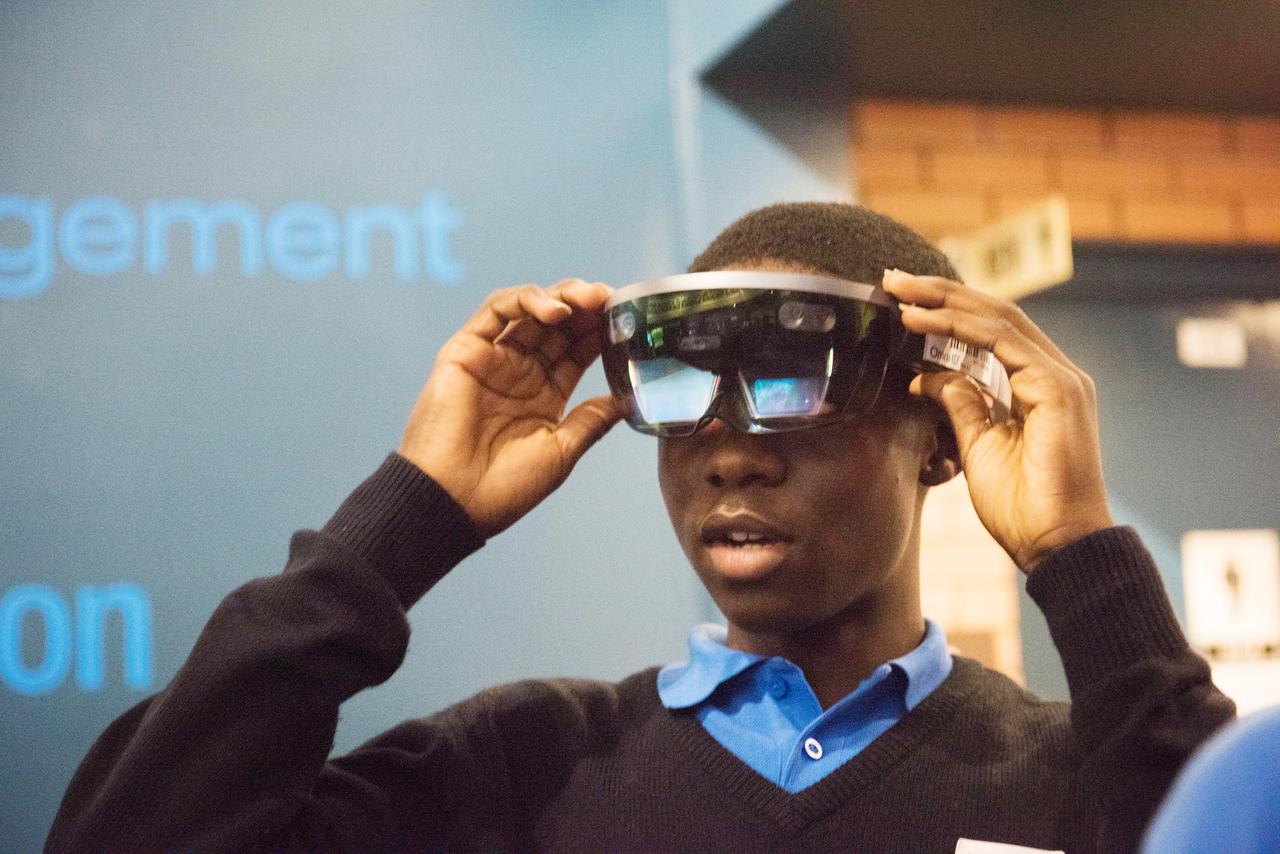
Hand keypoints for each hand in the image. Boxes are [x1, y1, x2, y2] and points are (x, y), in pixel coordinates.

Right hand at [399, 279, 625, 537]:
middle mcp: (519, 372)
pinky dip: (526, 300)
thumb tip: (628, 400)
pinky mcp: (465, 350)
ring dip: (562, 297)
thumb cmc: (505, 487)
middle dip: (586, 307)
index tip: (627, 319)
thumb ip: (591, 420)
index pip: (578, 350)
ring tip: (588, 299)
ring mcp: (493, 359)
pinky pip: (495, 310)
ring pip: (530, 310)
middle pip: (558, 325)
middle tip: (609, 300)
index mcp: (544, 395)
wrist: (454, 501)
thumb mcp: (561, 451)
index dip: (601, 331)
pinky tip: (554, 310)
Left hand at [882, 269, 1113, 570]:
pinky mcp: (1057, 389)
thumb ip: (959, 406)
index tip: (901, 301)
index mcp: (1038, 385)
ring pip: (997, 319)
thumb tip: (926, 378)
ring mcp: (1060, 378)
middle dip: (941, 294)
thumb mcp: (976, 448)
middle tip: (893, 279)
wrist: (1056, 547)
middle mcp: (1053, 373)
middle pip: (993, 315)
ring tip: (900, 292)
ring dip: (944, 302)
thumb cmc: (1023, 509)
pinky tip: (923, 320)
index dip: (946, 311)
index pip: (989, 332)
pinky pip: (1002, 342)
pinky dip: (959, 327)